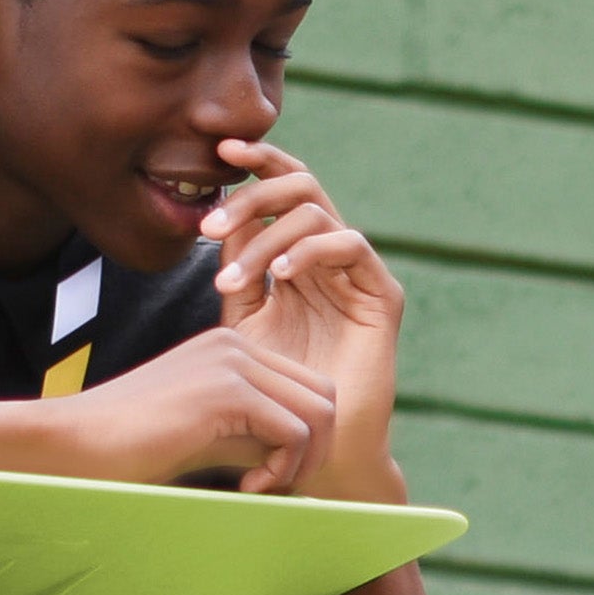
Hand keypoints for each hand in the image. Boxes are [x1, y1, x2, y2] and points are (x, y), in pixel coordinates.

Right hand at [57, 320, 343, 494]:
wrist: (76, 443)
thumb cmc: (135, 448)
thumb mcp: (212, 438)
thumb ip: (257, 437)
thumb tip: (310, 459)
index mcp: (232, 349)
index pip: (309, 388)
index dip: (307, 440)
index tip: (270, 476)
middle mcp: (236, 344)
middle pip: (325, 396)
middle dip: (316, 450)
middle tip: (278, 486)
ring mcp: (232, 362)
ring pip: (319, 413)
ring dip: (303, 463)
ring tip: (262, 488)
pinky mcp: (227, 390)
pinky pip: (295, 432)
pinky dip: (283, 469)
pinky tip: (248, 487)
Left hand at [209, 141, 403, 496]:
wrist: (314, 442)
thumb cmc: (275, 387)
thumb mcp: (242, 317)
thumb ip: (236, 266)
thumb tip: (221, 216)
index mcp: (298, 254)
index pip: (282, 190)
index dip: (256, 162)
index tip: (217, 152)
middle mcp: (331, 257)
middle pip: (301, 187)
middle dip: (253, 194)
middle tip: (211, 222)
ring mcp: (358, 274)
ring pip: (318, 213)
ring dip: (267, 236)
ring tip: (234, 276)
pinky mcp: (382, 296)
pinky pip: (350, 245)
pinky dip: (310, 251)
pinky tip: (279, 275)